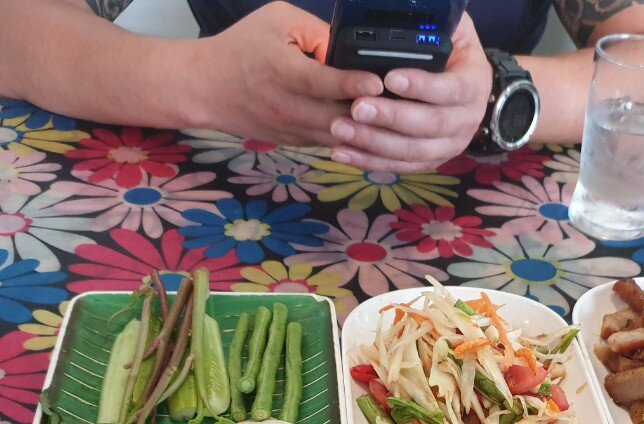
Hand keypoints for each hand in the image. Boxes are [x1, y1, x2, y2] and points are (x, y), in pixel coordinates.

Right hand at [187, 1, 382, 146]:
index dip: (352, 83)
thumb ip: (316, 32)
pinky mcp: (298, 143)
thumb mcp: (277, 21)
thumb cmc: (243, 48)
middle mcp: (290, 106)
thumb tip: (350, 49)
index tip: (377, 82)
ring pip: (339, 139)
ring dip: (366, 133)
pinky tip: (375, 132)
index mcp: (284, 72)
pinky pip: (332, 144)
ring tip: (394, 121)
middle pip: (338, 119)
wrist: (207, 88)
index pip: (323, 82)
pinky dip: (353, 140)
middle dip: (370, 115)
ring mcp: (294, 130)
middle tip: (399, 106)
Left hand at [328, 13, 491, 171]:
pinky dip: (370, 162)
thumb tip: (417, 12)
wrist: (471, 89)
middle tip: (357, 107)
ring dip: (374, 143)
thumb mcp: (455, 31)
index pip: (449, 90)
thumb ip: (438, 24)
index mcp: (472, 86)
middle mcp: (465, 122)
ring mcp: (448, 146)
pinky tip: (344, 152)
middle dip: (391, 118)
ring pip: (412, 151)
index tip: (390, 78)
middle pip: (429, 126)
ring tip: (342, 129)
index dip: (421, 86)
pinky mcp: (429, 161)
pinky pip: (399, 166)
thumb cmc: (454, 54)